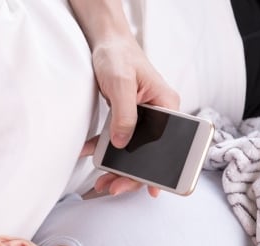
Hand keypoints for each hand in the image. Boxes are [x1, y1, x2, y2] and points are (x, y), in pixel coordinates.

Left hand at [83, 35, 176, 196]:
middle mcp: (159, 115)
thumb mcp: (121, 83)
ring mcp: (144, 118)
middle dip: (132, 175)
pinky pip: (119, 140)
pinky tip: (89, 155)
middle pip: (150, 154)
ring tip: (102, 183)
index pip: (170, 145)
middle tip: (113, 187)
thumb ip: (125, 114)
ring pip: (134, 152)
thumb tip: (122, 142)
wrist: (105, 42)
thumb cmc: (118, 55)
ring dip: (117, 168)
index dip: (162, 171)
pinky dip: (104, 150)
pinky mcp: (128, 118)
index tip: (151, 190)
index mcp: (167, 106)